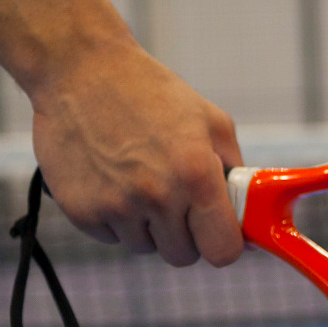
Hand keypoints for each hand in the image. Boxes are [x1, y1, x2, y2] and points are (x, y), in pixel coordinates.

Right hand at [29, 43, 245, 266]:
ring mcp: (115, 207)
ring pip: (145, 248)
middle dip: (185, 234)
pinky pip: (110, 238)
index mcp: (196, 177)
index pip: (222, 251)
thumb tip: (246, 212)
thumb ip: (234, 171)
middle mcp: (156, 197)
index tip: (218, 232)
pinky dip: (114, 219)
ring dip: (148, 226)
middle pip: (182, 256)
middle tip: (177, 200)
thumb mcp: (211, 121)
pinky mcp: (81, 211)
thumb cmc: (151, 93)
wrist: (81, 71)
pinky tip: (112, 180)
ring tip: (140, 181)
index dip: (224, 245)